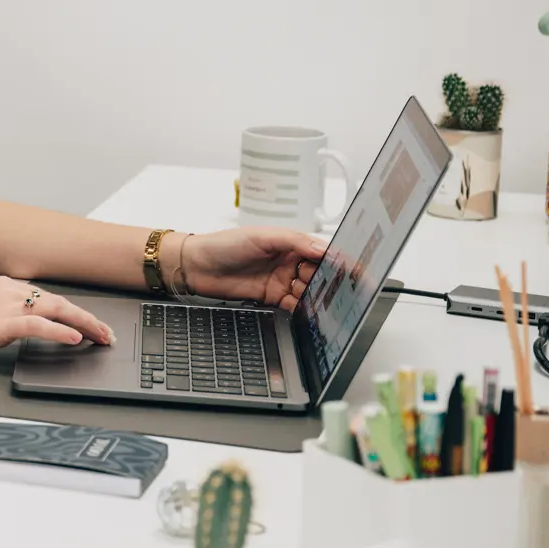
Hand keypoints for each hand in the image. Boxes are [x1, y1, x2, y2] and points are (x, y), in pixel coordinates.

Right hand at [0, 276, 114, 363]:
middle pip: (59, 300)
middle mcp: (8, 290)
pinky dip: (60, 331)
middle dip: (89, 317)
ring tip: (101, 337)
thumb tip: (34, 326)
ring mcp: (3, 305)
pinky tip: (75, 339)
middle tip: (107, 333)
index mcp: (5, 285)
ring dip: (84, 324)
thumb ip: (9, 314)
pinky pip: (37, 325)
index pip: (50, 296)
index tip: (92, 324)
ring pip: (55, 310)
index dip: (75, 311)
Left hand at [179, 227, 327, 309]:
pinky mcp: (271, 298)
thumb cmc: (224, 244)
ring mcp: (281, 281)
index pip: (320, 252)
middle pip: (319, 274)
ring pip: (309, 291)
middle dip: (329, 281)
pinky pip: (294, 305)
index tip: (352, 269)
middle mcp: (288, 262)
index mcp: (289, 244)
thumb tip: (323, 249)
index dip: (336, 261)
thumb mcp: (261, 236)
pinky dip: (303, 309)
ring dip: (317, 296)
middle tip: (338, 289)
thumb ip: (294, 241)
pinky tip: (309, 311)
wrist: (196, 266)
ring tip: (322, 299)